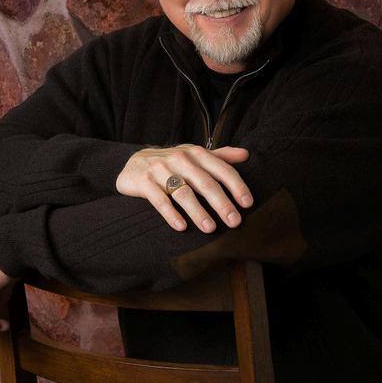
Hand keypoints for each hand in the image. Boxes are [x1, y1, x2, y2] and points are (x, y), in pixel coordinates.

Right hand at [116, 144, 253, 231]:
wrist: (134, 163)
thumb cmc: (172, 163)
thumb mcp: (194, 156)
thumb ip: (220, 156)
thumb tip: (246, 155)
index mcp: (196, 154)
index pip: (221, 170)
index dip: (236, 186)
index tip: (247, 204)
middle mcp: (180, 159)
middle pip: (205, 183)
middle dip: (221, 203)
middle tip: (234, 221)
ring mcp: (160, 169)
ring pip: (183, 192)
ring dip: (198, 211)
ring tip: (210, 228)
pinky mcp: (143, 182)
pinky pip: (159, 200)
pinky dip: (171, 214)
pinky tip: (182, 227)